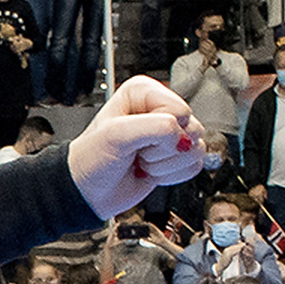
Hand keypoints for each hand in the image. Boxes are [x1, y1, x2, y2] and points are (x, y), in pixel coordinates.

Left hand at [66, 75, 207, 219]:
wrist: (89, 191)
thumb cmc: (93, 158)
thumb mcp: (116, 134)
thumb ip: (155, 127)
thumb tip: (183, 136)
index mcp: (144, 92)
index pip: (179, 109)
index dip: (162, 130)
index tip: (138, 138)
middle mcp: (159, 109)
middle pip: (191, 128)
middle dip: (163, 149)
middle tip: (138, 151)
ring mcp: (169, 134)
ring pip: (196, 148)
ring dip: (165, 164)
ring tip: (141, 161)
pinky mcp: (175, 156)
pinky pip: (194, 165)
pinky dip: (172, 175)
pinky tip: (151, 171)